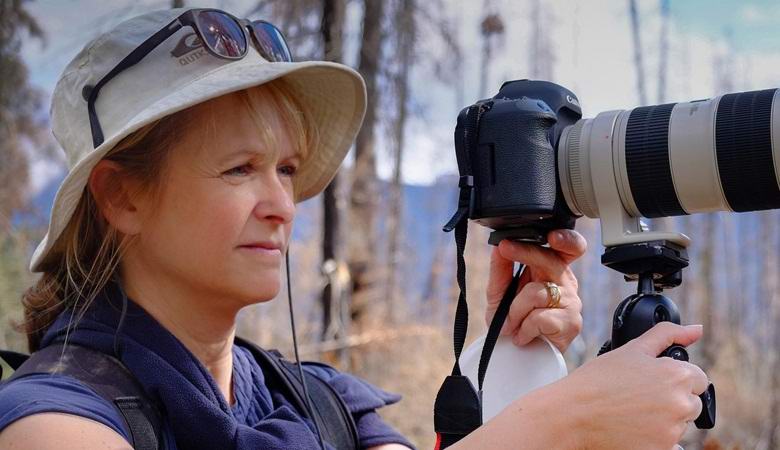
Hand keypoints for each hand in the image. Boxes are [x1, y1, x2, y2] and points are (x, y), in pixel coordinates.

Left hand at [485, 229, 585, 352]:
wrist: (517, 355)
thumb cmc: (513, 321)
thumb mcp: (500, 292)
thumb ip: (500, 269)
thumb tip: (498, 246)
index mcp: (553, 269)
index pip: (568, 248)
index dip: (565, 239)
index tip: (551, 235)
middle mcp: (566, 282)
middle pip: (551, 260)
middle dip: (526, 253)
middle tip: (505, 249)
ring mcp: (572, 302)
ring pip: (536, 293)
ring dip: (515, 311)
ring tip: (511, 325)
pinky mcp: (571, 323)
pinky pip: (539, 318)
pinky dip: (523, 329)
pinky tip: (522, 336)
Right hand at [555, 322, 708, 448]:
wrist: (572, 414)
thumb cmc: (597, 380)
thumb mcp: (631, 349)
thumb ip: (667, 335)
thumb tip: (695, 330)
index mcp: (676, 376)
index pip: (698, 378)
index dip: (675, 377)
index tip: (653, 382)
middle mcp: (680, 404)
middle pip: (692, 403)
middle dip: (672, 399)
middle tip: (639, 397)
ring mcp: (672, 431)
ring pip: (680, 424)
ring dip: (664, 420)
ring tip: (632, 413)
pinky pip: (672, 446)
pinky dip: (658, 440)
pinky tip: (635, 429)